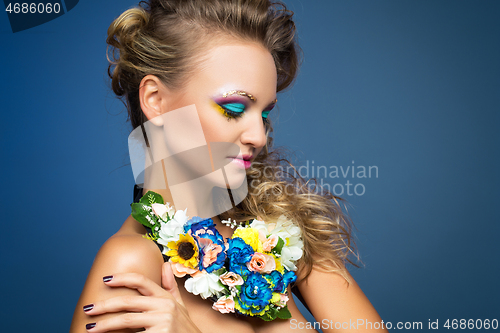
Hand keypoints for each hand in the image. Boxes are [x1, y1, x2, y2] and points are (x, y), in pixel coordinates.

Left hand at [82, 262, 199, 332]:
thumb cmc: (183, 329)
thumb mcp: (179, 306)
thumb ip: (170, 287)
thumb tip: (165, 264)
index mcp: (166, 297)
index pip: (142, 282)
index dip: (123, 278)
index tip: (105, 280)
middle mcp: (165, 307)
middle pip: (128, 302)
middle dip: (105, 305)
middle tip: (88, 309)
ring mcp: (162, 322)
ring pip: (126, 321)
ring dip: (105, 324)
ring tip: (90, 328)